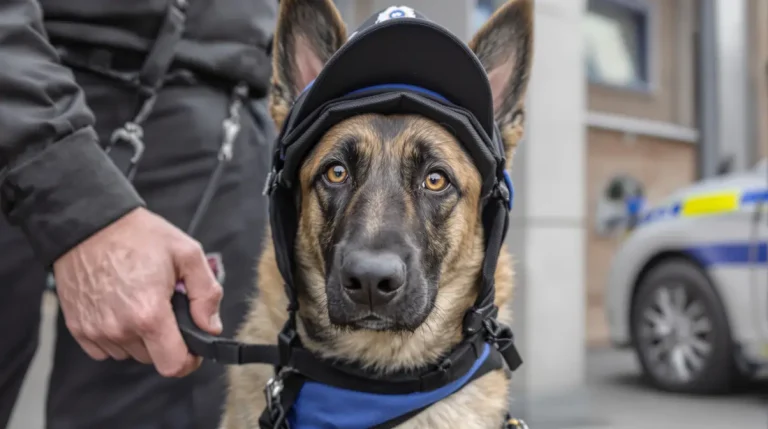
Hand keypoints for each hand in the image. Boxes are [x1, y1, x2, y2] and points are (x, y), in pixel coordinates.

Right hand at [53, 207, 223, 376]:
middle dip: (164, 339)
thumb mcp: (187, 253)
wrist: (90, 224)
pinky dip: (116, 335)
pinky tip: (119, 306)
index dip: (189, 360)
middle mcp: (120, 328)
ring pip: (129, 353)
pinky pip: (105, 348)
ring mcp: (96, 330)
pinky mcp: (78, 328)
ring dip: (140, 337)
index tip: (192, 344)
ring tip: (140, 301)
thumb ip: (207, 294)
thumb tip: (211, 326)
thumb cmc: (139, 235)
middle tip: (163, 306)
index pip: (174, 366)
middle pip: (153, 358)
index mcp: (149, 314)